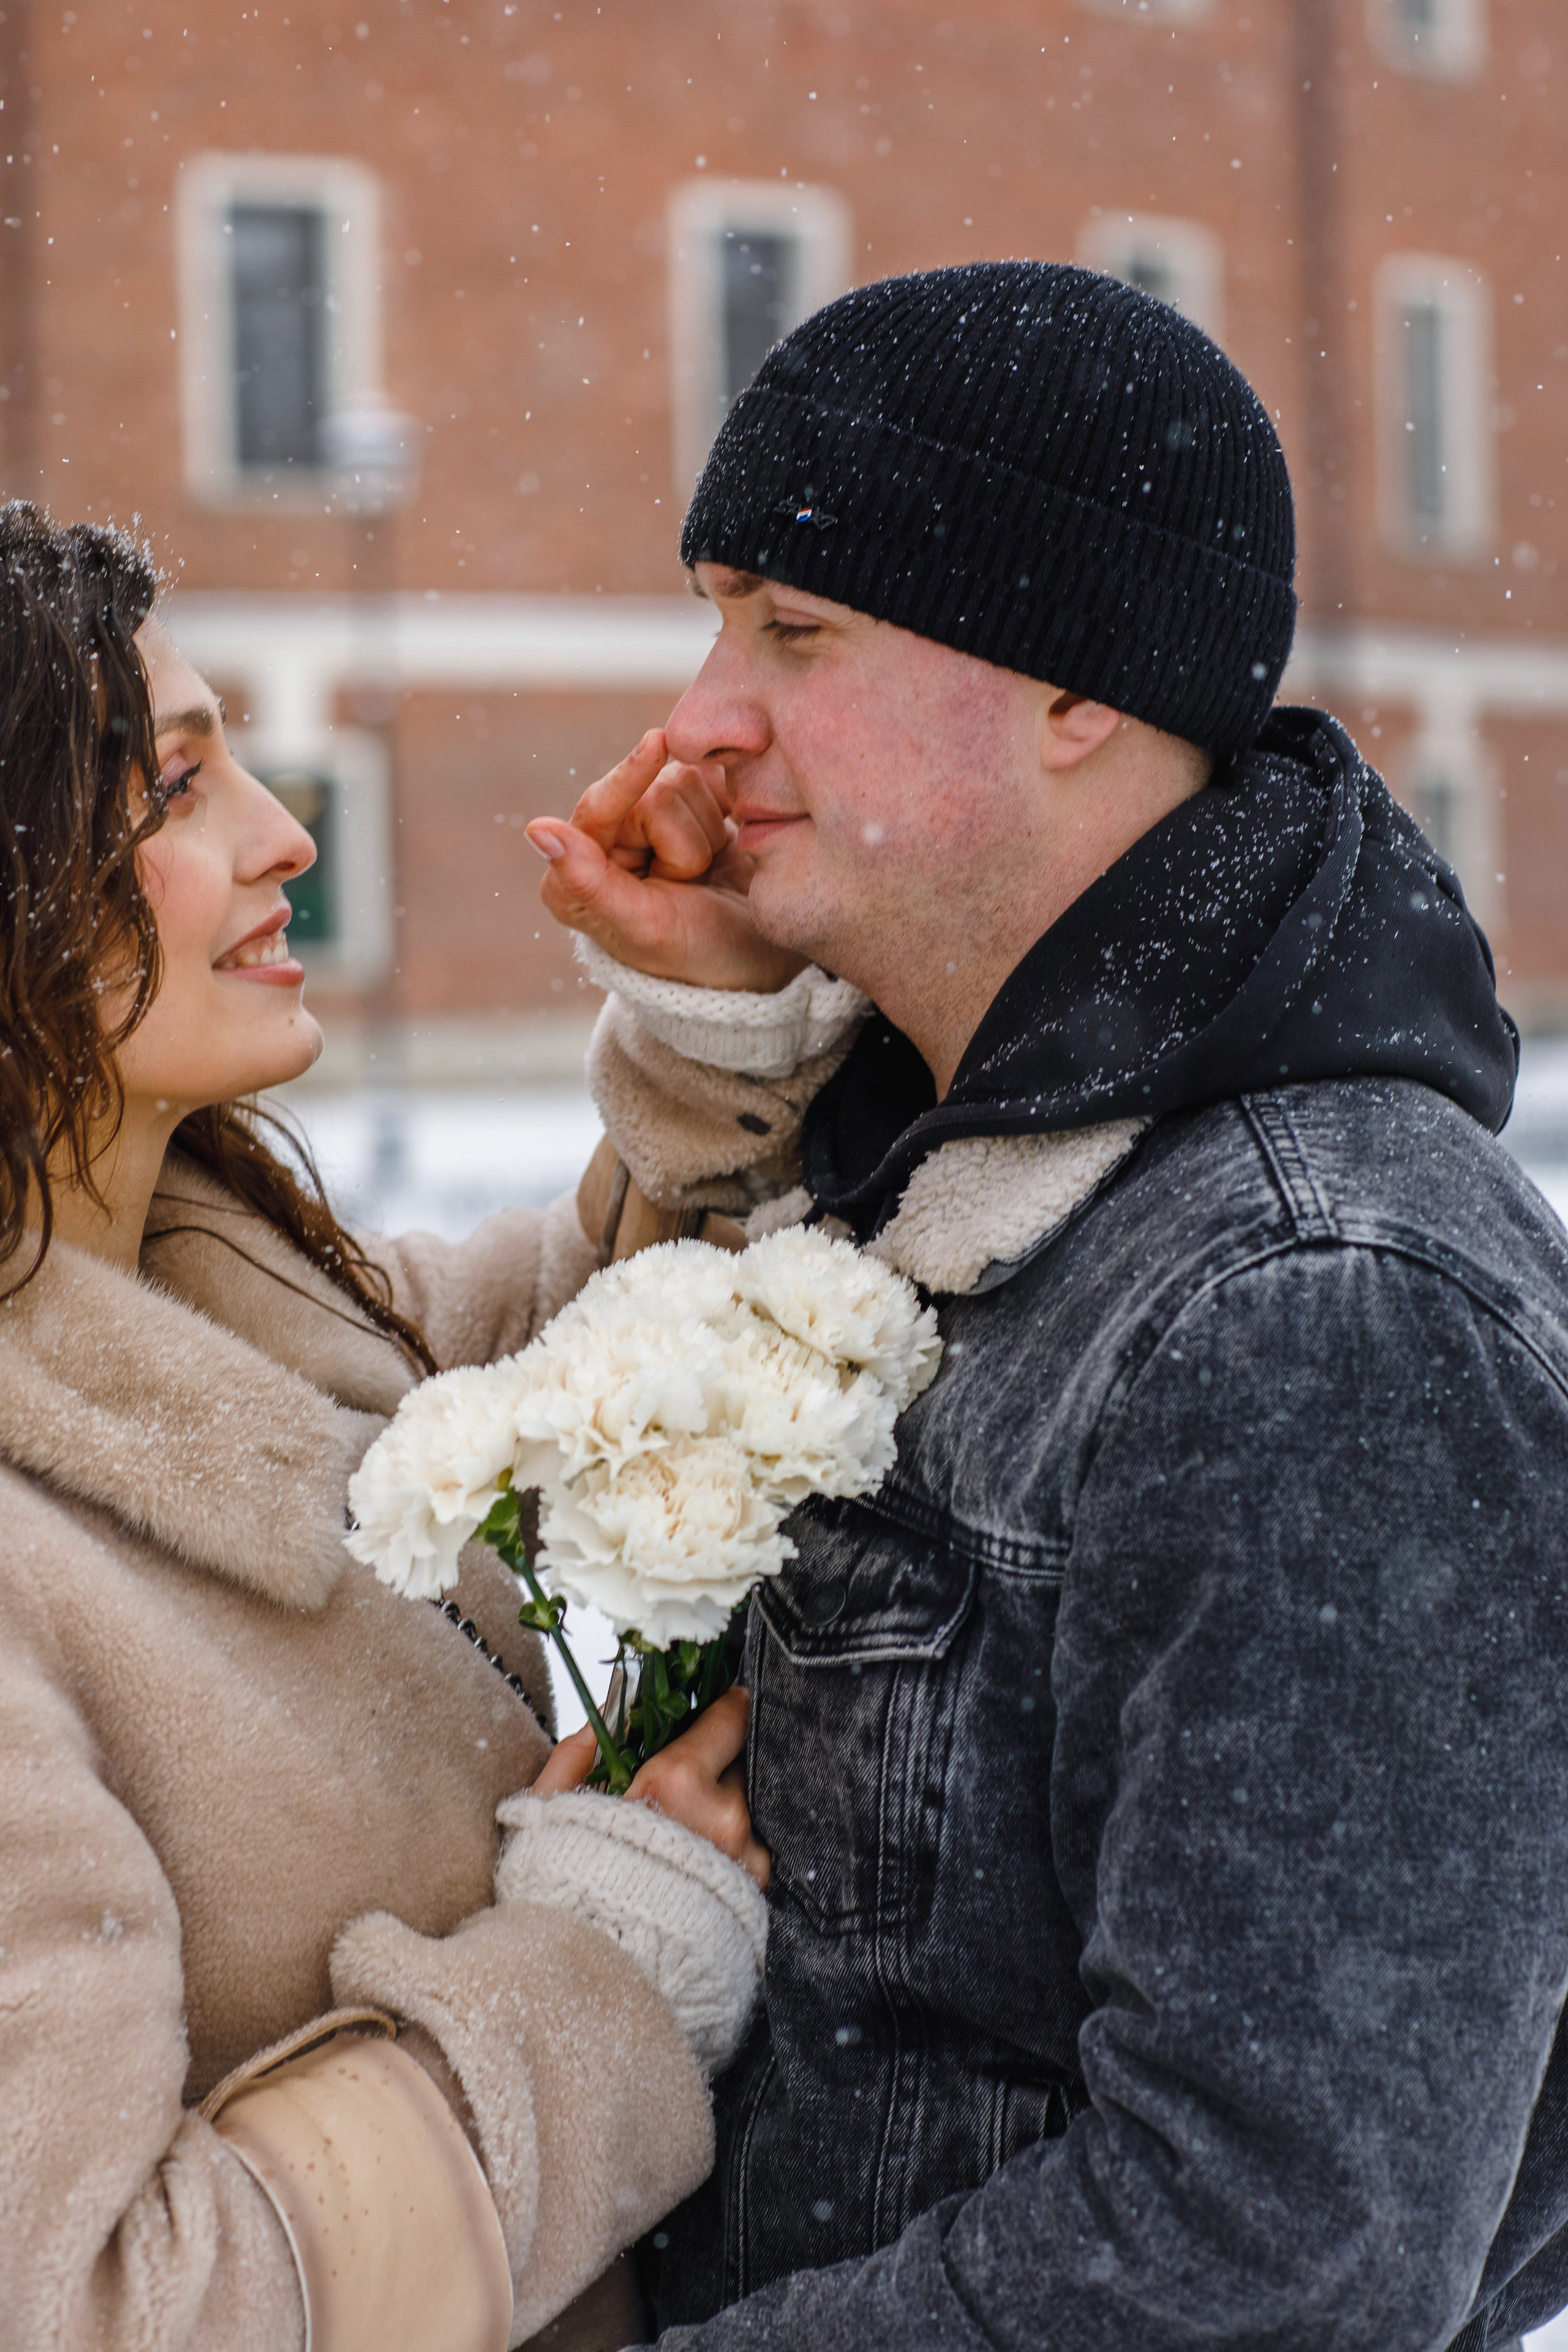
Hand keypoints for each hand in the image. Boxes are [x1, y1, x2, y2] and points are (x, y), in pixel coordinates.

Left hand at [526, 729, 806, 993]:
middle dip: (684, 840)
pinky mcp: (684, 811)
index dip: (629, 778)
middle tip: (692, 883)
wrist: (756, 963)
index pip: (600, 807)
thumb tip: (536, 829)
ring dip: (708, 831)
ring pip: (684, 782)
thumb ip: (590, 882)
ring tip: (706, 874)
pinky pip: (708, 778)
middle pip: (653, 793)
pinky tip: (724, 847)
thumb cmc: (696, 956)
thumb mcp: (644, 927)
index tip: (658, 744)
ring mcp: (645, 825)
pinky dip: (725, 806)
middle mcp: (603, 843)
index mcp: (575, 876)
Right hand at [534, 1685, 770, 1889]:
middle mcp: (725, 1816)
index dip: (725, 1706)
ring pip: (747, 1811)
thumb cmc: (566, 1896)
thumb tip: (599, 1723)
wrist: (595, 1985)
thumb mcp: (552, 1814)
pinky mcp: (755, 1898)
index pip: (729, 1718)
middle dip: (719, 1764)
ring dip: (724, 1810)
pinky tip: (697, 1862)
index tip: (723, 1703)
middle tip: (690, 1774)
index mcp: (677, 1783)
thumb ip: (575, 1756)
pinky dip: (729, 1848)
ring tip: (688, 1828)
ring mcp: (747, 1860)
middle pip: (742, 1762)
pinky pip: (750, 1853)